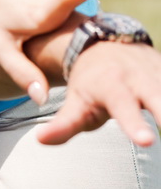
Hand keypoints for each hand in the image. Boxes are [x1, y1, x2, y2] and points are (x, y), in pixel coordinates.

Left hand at [37, 41, 160, 145]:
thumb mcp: (74, 103)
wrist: (102, 47)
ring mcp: (158, 74)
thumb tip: (40, 140)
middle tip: (158, 137)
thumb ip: (62, 125)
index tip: (145, 141)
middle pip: (158, 98)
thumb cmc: (89, 84)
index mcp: (111, 86)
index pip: (123, 107)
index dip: (134, 124)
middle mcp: (139, 79)